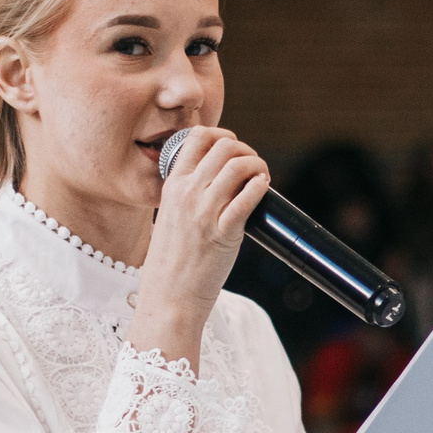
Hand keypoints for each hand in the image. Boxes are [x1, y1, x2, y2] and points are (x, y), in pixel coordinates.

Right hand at [131, 129, 269, 366]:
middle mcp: (187, 193)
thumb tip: (217, 178)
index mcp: (173, 186)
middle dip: (246, 150)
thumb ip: (188, 195)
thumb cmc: (171, 261)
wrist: (169, 296)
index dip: (222, 136)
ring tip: (262, 177)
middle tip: (253, 166)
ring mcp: (204, 212)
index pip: (197, 137)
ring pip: (238, 165)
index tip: (234, 149)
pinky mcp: (223, 233)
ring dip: (258, 166)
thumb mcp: (171, 217)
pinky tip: (264, 189)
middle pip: (224, 146)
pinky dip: (260, 187)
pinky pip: (247, 197)